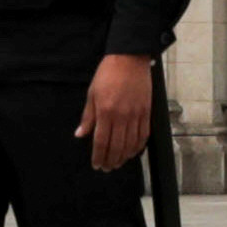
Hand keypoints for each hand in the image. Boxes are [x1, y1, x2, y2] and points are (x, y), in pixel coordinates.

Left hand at [76, 53, 156, 171]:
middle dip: (110, 160)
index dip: (98, 156)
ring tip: (118, 163)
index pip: (101, 142)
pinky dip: (138, 147)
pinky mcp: (146, 112)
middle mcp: (121, 116)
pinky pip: (143, 135)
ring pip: (130, 144)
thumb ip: (87, 117)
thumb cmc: (108, 74)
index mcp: (105, 112)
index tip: (96, 164)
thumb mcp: (92, 94)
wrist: (129, 58)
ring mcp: (136, 115)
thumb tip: (80, 134)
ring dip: (124, 157)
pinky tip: (133, 152)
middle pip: (116, 146)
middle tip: (107, 168)